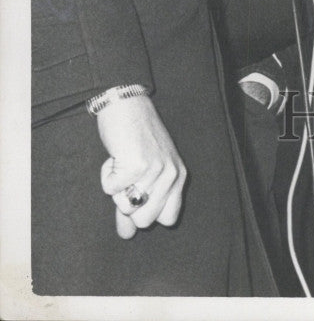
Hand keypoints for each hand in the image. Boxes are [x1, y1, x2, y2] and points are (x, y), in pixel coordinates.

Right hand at [96, 95, 185, 238]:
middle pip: (145, 220)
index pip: (168, 219)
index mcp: (179, 177)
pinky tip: (116, 155)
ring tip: (123, 162)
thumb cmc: (136, 138)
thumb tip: (127, 235)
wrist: (128, 105)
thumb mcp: (144, 171)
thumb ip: (137, 205)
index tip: (140, 191)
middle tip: (130, 175)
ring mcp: (156, 171)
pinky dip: (106, 174)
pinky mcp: (136, 166)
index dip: (148, 211)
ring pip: (125, 206)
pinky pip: (110, 189)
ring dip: (117, 186)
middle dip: (129, 202)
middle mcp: (172, 175)